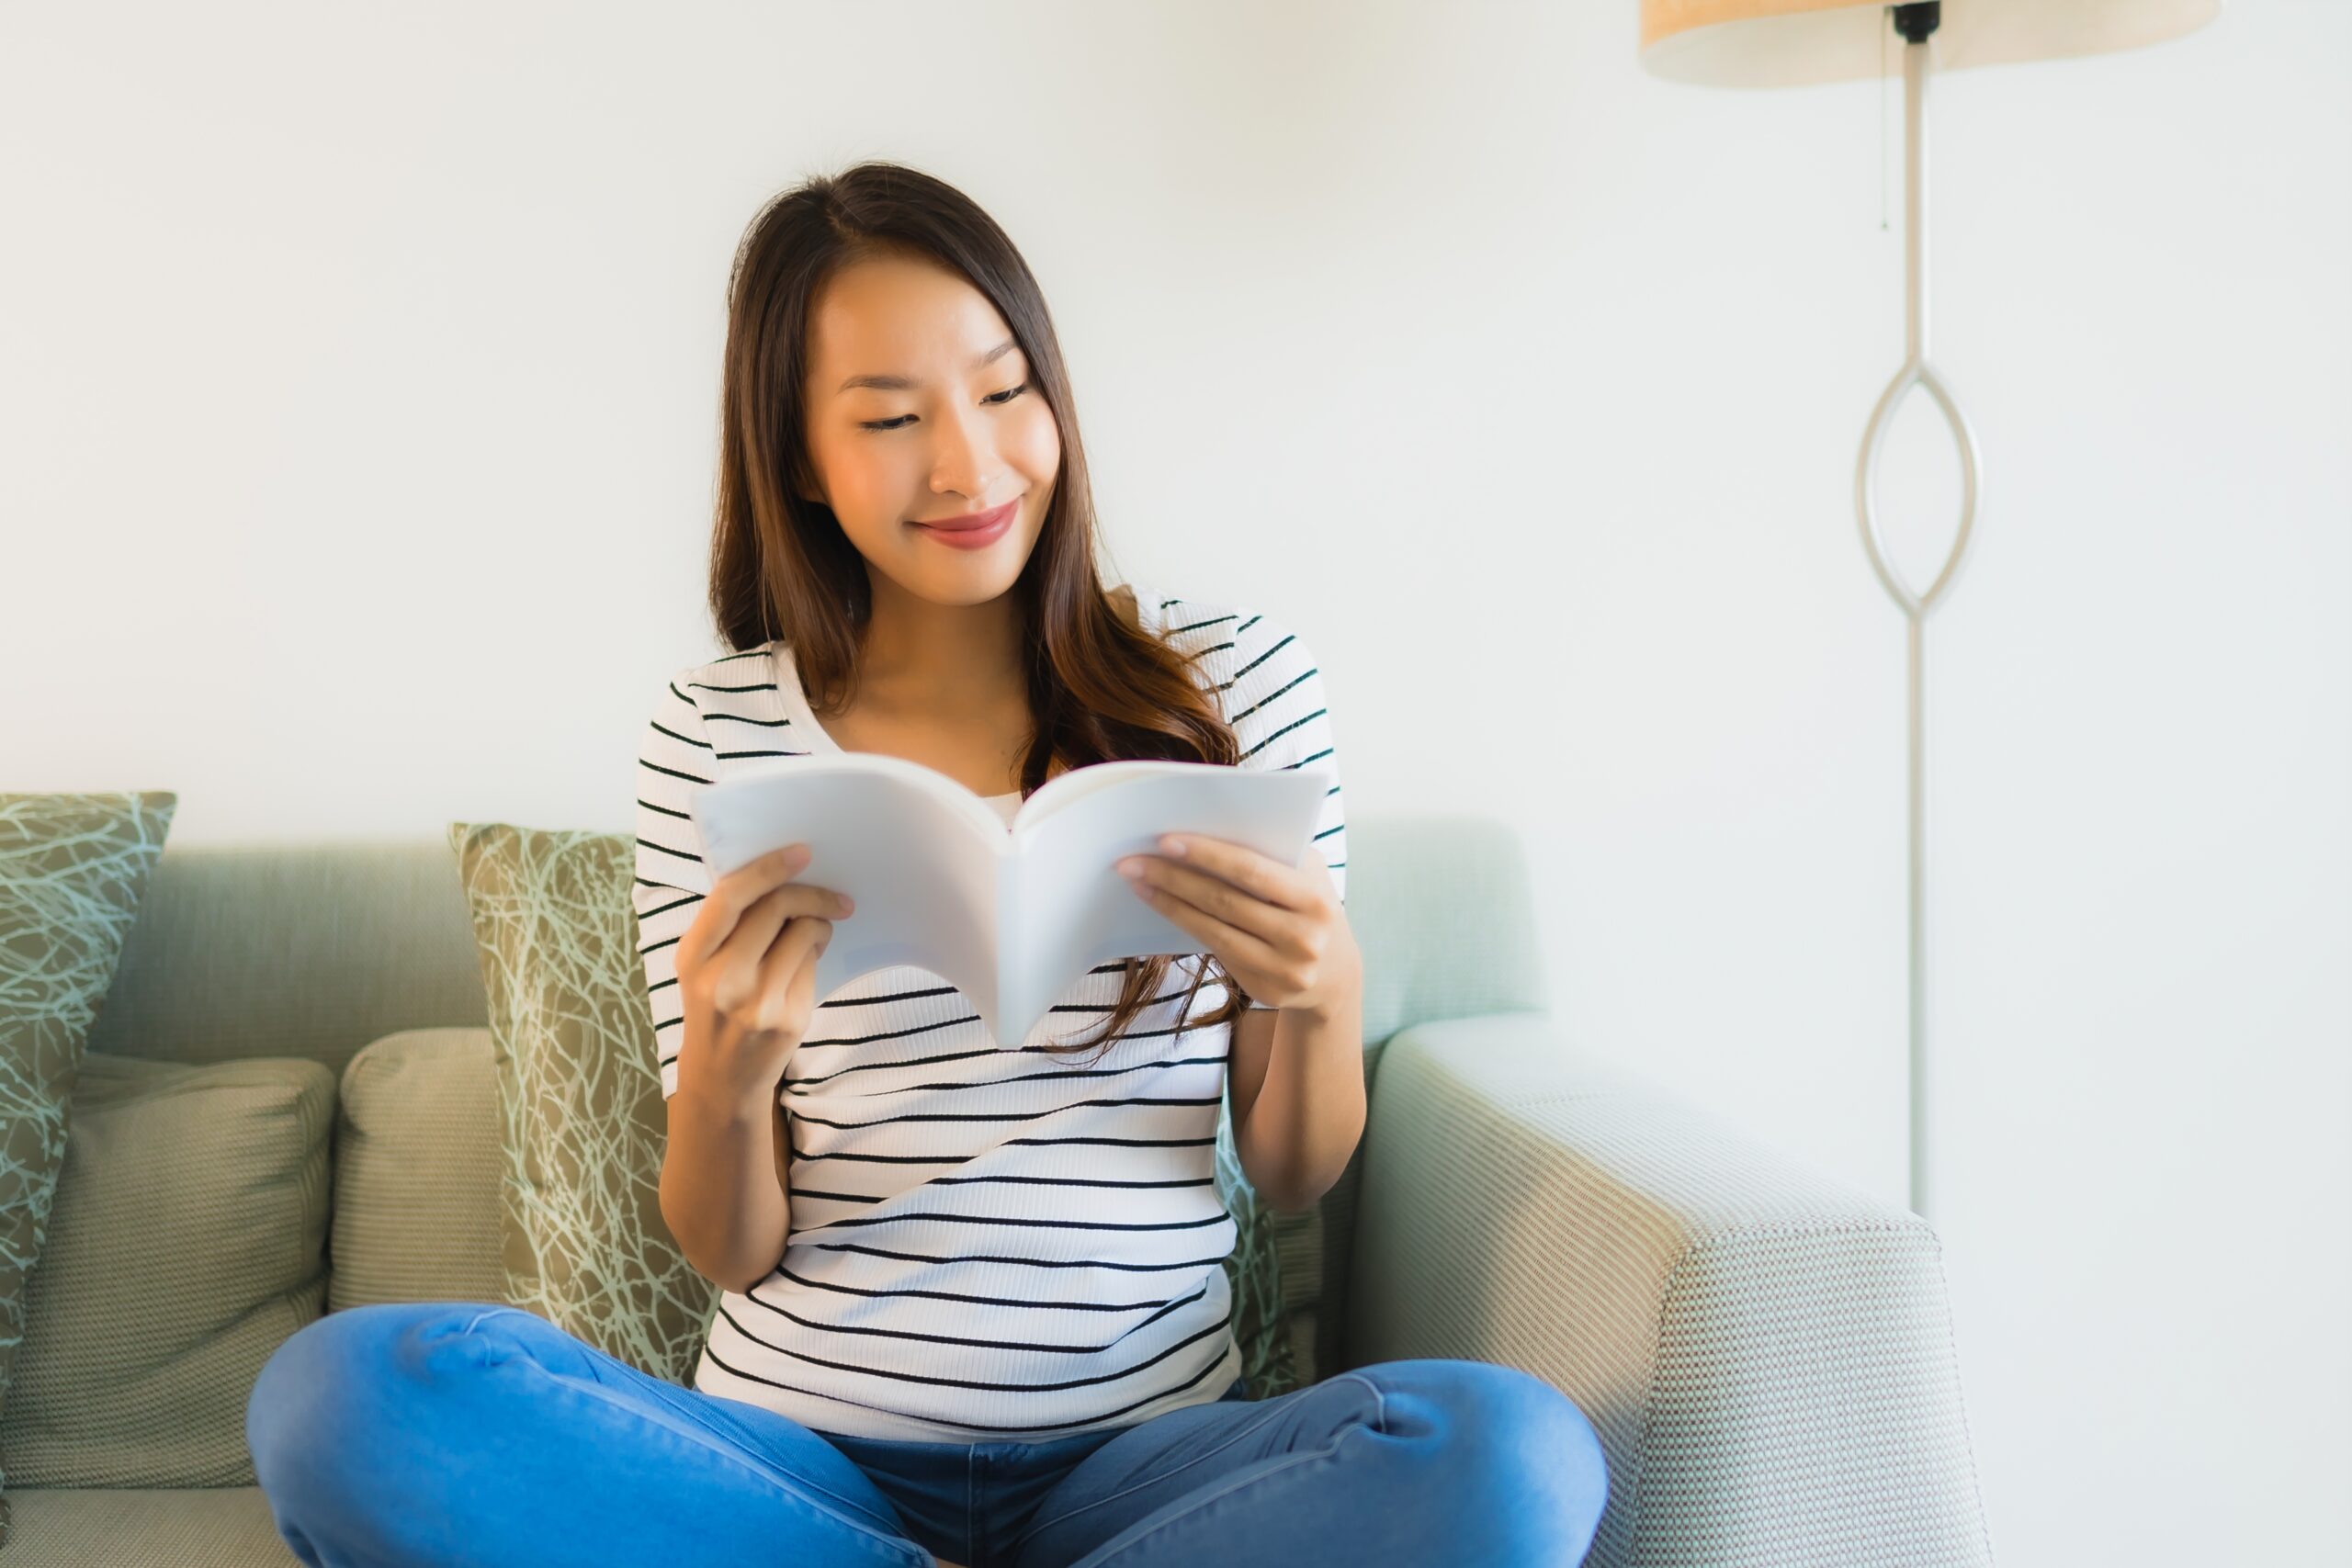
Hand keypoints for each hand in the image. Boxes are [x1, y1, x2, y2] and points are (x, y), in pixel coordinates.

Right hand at [672, 842, 854, 1114]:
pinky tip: (807, 963)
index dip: (769, 868)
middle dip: (813, 894)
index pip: (732, 896)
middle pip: (777, 907)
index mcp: (693, 956)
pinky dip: (816, 954)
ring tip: (817, 932)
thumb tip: (782, 876)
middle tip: (837, 897)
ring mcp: (757, 1001)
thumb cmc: (715, 1007)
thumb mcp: (703, 967)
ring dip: (819, 924)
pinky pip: (812, 966)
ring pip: (803, 933)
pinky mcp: (787, 1019)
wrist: (721, 1079)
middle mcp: (722, 978)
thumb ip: (731, 925)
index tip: (802, 852)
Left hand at [1115, 833, 1359, 1017]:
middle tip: (1133, 860)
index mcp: (1315, 899)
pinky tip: (1161, 906)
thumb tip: (1205, 829)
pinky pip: (1216, 952)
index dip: (1207, 855)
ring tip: (1137, 881)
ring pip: (1213, 931)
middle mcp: (1303, 938)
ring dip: (1169, 903)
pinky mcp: (1264, 990)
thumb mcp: (1307, 875)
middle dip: (1174, 878)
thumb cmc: (1310, 907)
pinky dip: (1184, 927)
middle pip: (1224, 902)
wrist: (1336, 974)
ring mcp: (1284, 970)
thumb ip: (1271, 853)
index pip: (1252, 871)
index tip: (1165, 840)